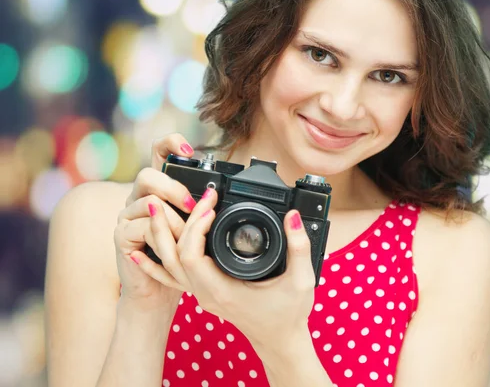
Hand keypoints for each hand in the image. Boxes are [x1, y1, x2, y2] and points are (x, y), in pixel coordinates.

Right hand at [113, 133, 197, 313]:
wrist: (158, 291)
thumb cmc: (181, 255)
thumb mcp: (194, 225)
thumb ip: (200, 205)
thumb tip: (217, 193)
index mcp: (159, 187)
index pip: (158, 151)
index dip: (171, 143)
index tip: (190, 150)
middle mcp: (139, 196)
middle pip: (148, 174)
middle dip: (173, 188)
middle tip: (193, 205)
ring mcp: (127, 214)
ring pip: (147, 201)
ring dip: (173, 220)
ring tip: (186, 235)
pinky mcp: (121, 235)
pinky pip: (140, 227)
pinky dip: (160, 237)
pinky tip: (169, 247)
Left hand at [135, 187, 315, 350]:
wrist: (280, 341)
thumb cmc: (289, 315)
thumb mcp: (301, 280)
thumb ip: (299, 246)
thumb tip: (293, 216)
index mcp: (224, 291)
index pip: (192, 257)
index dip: (196, 228)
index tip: (212, 206)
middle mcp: (206, 293)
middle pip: (175, 256)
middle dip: (182, 221)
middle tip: (195, 196)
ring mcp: (201, 293)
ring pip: (169, 264)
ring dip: (163, 235)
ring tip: (158, 207)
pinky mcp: (204, 290)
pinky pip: (172, 275)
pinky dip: (154, 262)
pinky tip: (140, 252)